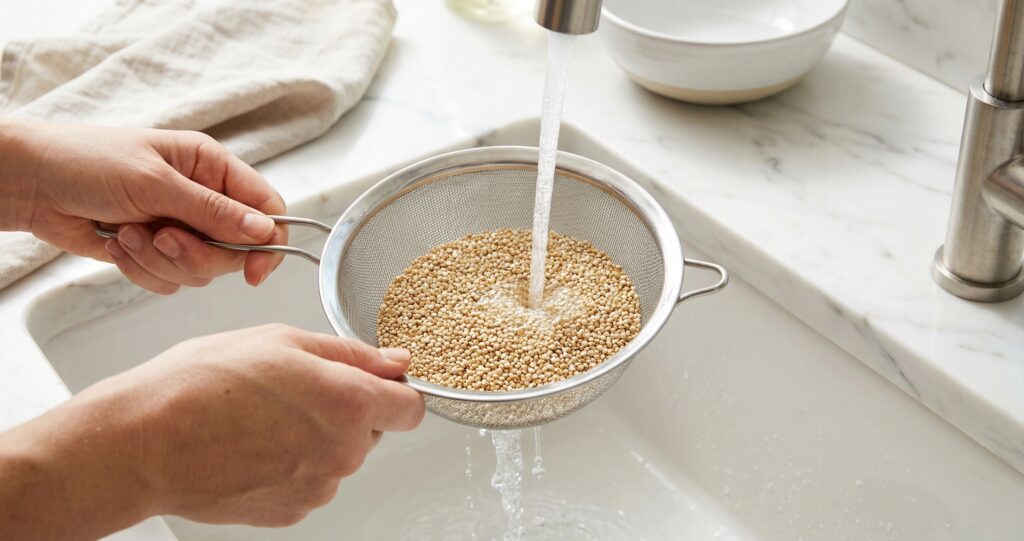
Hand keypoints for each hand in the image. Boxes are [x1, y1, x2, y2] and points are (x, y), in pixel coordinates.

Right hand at [0, 325, 423, 539]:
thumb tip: (395, 362)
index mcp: (350, 403)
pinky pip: (308, 482)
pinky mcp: (290, 512)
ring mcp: (317, 488)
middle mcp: (343, 453)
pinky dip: (290, 465)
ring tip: (261, 417)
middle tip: (293, 389)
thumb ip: (350, 354)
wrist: (142, 443)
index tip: (375, 381)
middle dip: (346, 409)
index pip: (412, 406)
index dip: (394, 390)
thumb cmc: (201, 384)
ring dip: (315, 437)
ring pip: (337, 457)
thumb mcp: (281, 341)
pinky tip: (251, 445)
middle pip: (371, 431)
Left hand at [3, 120, 286, 292]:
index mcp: (212, 167)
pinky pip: (171, 280)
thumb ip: (213, 211)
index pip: (266, 208)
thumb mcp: (155, 183)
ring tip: (129, 233)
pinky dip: (142, 269)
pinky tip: (117, 243)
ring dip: (161, 260)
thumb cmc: (86, 162)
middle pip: (235, 249)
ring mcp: (180, 227)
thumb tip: (263, 230)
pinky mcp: (156, 252)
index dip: (267, 242)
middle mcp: (203, 198)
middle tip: (163, 238)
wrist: (31, 184)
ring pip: (202, 270)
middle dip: (196, 253)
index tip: (252, 271)